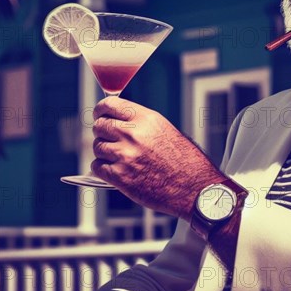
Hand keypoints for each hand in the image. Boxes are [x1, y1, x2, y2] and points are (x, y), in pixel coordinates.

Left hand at [91, 97, 222, 217]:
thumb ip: (140, 122)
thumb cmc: (184, 160)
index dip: (101, 109)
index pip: (110, 104)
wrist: (192, 186)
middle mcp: (133, 134)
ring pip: (97, 147)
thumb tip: (118, 119)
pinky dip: (103, 168)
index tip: (99, 114)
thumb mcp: (164, 129)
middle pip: (100, 125)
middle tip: (109, 139)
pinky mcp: (120, 176)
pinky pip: (97, 166)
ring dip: (104, 152)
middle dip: (102, 132)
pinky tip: (117, 169)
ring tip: (120, 157)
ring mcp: (125, 155)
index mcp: (145, 119)